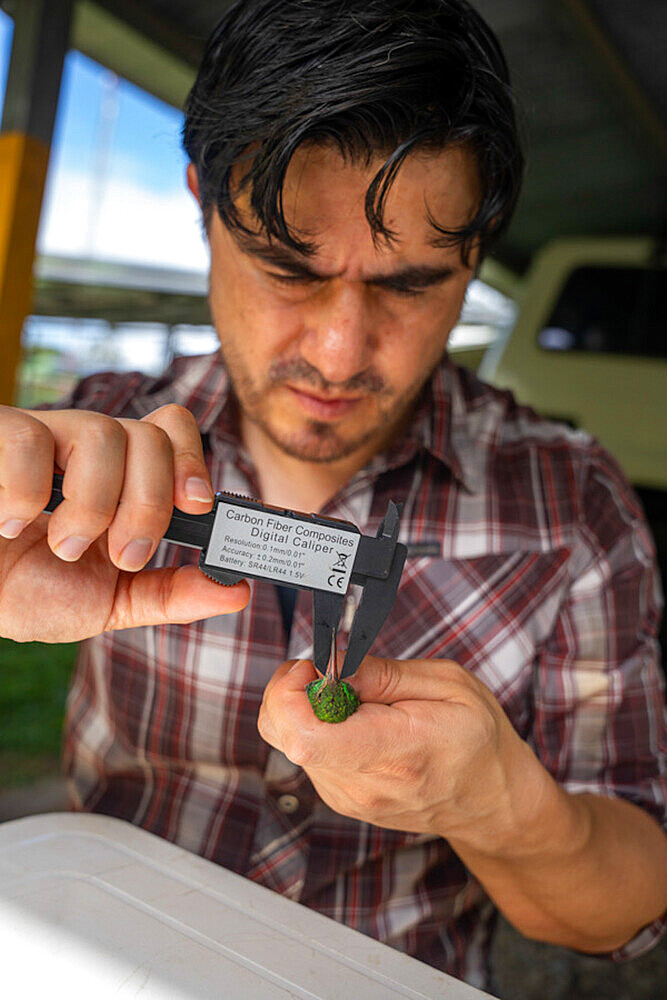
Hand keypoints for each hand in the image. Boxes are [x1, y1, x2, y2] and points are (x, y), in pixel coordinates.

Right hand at [0, 404, 249, 642]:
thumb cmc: (27, 590)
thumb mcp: (107, 603)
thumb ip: (169, 594)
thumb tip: (236, 591)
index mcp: (122, 480)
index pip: (172, 429)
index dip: (191, 459)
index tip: (196, 506)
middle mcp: (87, 451)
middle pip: (150, 436)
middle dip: (149, 503)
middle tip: (121, 552)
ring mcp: (42, 439)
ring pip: (103, 434)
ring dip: (94, 506)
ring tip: (60, 545)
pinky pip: (28, 440)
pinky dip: (26, 494)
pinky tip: (11, 525)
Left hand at [258, 655, 549, 853]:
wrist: (492, 802)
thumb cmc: (478, 739)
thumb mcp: (448, 684)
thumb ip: (382, 673)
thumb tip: (331, 665)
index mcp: (398, 751)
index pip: (307, 736)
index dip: (291, 693)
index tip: (314, 667)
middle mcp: (364, 784)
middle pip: (285, 735)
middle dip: (292, 690)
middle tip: (330, 672)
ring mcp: (348, 798)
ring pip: (288, 742)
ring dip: (306, 709)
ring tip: (355, 700)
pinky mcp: (340, 799)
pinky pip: (305, 753)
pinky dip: (316, 727)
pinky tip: (353, 720)